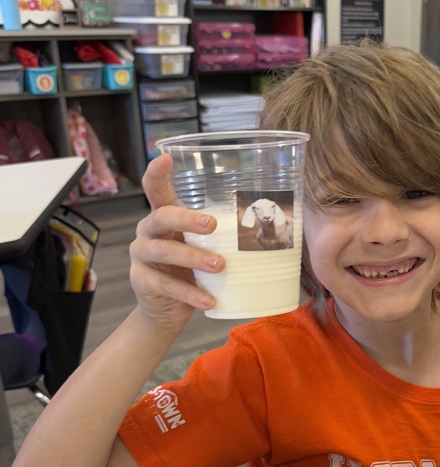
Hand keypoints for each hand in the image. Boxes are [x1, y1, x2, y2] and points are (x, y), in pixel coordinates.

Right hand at [129, 154, 224, 324]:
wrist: (168, 309)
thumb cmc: (190, 270)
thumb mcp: (204, 248)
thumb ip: (221, 235)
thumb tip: (271, 223)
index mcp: (163, 216)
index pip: (155, 189)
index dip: (157, 173)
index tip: (165, 157)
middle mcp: (148, 230)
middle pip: (162, 217)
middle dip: (187, 219)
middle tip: (212, 225)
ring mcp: (141, 255)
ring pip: (164, 252)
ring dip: (194, 258)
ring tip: (220, 266)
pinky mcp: (141, 281)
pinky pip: (166, 285)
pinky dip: (190, 293)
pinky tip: (208, 300)